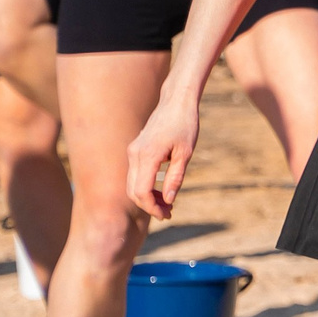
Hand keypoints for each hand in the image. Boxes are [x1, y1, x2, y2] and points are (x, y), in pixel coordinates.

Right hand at [127, 93, 199, 219]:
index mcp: (147, 156)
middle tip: (168, 213)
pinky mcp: (135, 150)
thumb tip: (168, 200)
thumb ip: (175, 178)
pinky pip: (135, 174)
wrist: (176, 102)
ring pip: (132, 184)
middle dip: (148, 206)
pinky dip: (144, 186)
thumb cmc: (185, 125)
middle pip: (132, 191)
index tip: (166, 214)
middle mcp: (134, 154)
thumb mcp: (185, 153)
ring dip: (146, 197)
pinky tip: (160, 191)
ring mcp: (132, 151)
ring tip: (166, 204)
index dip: (152, 207)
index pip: (141, 191)